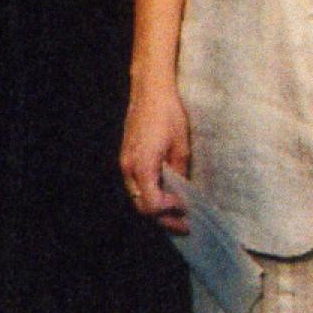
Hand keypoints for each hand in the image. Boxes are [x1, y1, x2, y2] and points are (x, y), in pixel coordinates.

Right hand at [118, 84, 190, 234]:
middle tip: (184, 222)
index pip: (151, 205)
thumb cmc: (168, 114)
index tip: (187, 207)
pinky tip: (166, 190)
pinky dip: (150, 193)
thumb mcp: (181, 146)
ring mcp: (125, 161)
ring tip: (177, 209)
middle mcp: (129, 167)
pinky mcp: (127, 156)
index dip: (169, 212)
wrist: (150, 90)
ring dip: (156, 206)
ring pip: (137, 196)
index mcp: (142, 166)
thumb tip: (183, 193)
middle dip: (163, 218)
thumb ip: (180, 173)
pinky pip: (136, 183)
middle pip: (141, 206)